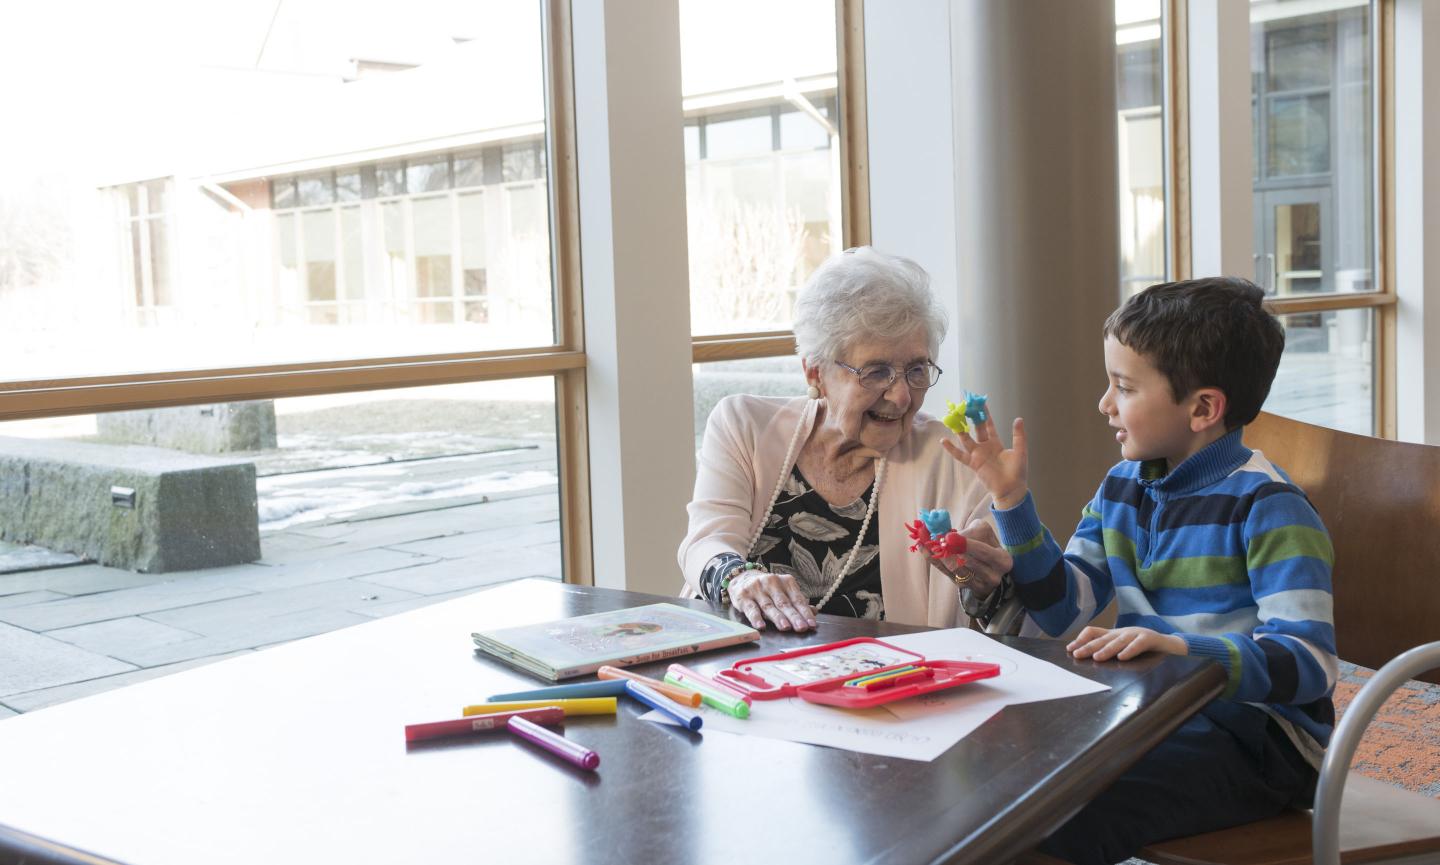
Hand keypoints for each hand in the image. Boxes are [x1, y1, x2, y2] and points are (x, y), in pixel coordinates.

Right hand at [728, 571, 816, 631]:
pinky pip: (751, 608)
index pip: (797, 599)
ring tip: (785, 627)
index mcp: (786, 581)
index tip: (811, 624)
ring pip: (769, 606)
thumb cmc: (768, 589)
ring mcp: (757, 589)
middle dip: (794, 616)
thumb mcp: (784, 591)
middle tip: (801, 627)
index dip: (805, 612)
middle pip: (784, 603)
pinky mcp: (743, 596)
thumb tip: (814, 612)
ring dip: (777, 617)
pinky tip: (761, 626)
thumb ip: (797, 602)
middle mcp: (771, 583)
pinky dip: (756, 618)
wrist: (742, 577)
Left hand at [926, 519, 1011, 598]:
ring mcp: (978, 585)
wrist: (987, 564)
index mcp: (1003, 560)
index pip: (984, 552)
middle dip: (947, 547)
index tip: (949, 536)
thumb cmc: (985, 543)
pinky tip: (924, 547)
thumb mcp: (984, 533)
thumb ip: (971, 531)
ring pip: (954, 568)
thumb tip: (947, 533)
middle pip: (966, 562)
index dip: (966, 544)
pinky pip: (946, 572)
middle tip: (931, 535)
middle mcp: (993, 576)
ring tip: (924, 538)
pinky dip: (933, 559)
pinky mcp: (964, 587)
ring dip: (937, 552)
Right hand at [941, 415, 1028, 509]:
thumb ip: (1018, 435)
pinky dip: (951, 449)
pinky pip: (960, 455)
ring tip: (952, 418)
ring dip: (959, 429)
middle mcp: (985, 446)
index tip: (979, 403)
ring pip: (966, 439)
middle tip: (964, 406)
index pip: (988, 425)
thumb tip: (1018, 418)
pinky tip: (943, 441)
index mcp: (996, 443)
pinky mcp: (973, 463)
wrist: (1012, 488)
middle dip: (970, 418)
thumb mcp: (1020, 451)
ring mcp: (978, 455)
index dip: (984, 414)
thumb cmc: (1017, 471)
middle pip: (975, 429)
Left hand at [1067, 626, 1187, 660]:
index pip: (1094, 631)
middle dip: (1089, 646)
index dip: (1082, 639)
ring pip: (1120, 641)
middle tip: (1077, 654)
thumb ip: (1106, 648)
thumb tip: (1087, 656)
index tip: (1070, 649)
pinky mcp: (1150, 638)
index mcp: (1114, 634)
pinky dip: (1130, 650)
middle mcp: (1123, 632)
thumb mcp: (1121, 645)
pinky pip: (1139, 644)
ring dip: (1107, 649)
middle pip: (1104, 638)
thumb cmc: (1141, 646)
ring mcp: (1136, 633)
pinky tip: (1122, 657)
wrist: (1168, 643)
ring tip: (1097, 656)